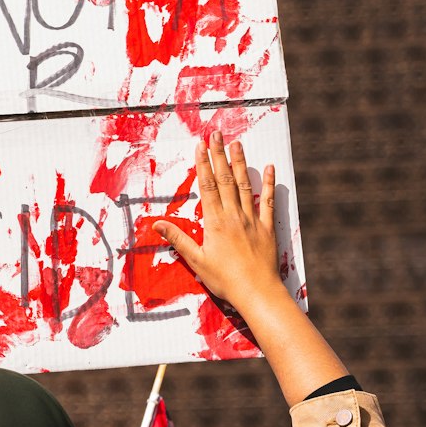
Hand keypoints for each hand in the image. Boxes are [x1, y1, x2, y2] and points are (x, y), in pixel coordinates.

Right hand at [153, 131, 282, 320]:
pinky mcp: (267, 227)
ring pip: (244, 185)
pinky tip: (269, 168)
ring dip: (240, 163)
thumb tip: (157, 224)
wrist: (256, 292)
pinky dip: (268, 184)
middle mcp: (234, 215)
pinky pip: (268, 202)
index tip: (200, 146)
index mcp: (215, 222)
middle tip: (216, 134)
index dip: (203, 164)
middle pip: (224, 179)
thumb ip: (178, 239)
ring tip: (237, 144)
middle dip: (219, 155)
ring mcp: (252, 220)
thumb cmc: (224, 279)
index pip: (207, 187)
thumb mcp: (196, 261)